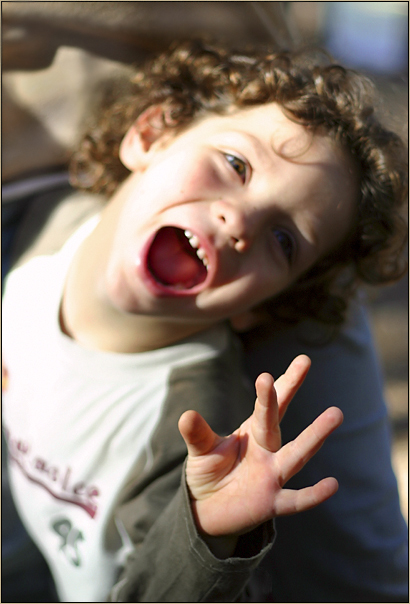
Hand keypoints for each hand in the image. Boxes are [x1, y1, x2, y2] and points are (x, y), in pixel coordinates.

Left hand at [178, 355, 342, 538]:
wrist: (208, 508)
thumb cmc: (210, 472)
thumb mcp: (201, 450)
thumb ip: (198, 434)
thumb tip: (187, 415)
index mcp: (252, 432)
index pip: (264, 406)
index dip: (269, 388)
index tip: (269, 371)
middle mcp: (267, 449)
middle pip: (277, 420)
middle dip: (289, 391)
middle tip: (304, 361)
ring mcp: (272, 475)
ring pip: (296, 455)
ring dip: (314, 435)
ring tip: (336, 413)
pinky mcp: (271, 502)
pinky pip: (295, 500)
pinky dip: (313, 495)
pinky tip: (332, 484)